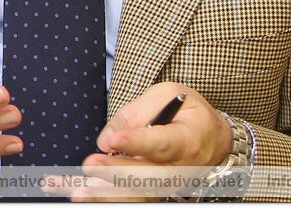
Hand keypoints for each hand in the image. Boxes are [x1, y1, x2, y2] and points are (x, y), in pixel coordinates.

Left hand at [46, 83, 231, 201]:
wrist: (211, 138)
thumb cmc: (187, 111)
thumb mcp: (169, 94)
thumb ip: (138, 110)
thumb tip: (109, 136)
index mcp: (187, 139)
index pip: (161, 142)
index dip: (137, 142)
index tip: (113, 140)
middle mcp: (179, 167)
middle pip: (148, 176)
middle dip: (116, 173)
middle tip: (89, 165)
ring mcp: (168, 183)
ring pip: (138, 193)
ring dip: (107, 193)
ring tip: (79, 191)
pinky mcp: (155, 189)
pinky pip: (132, 197)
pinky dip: (106, 197)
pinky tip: (82, 194)